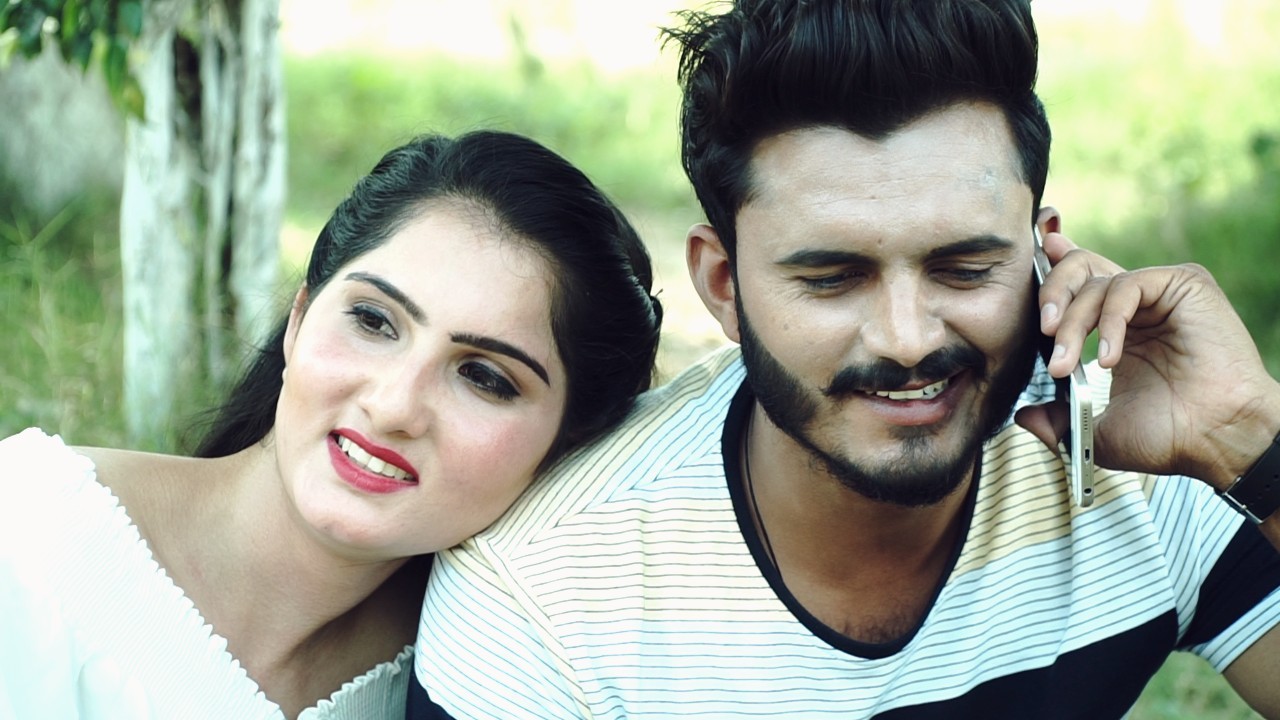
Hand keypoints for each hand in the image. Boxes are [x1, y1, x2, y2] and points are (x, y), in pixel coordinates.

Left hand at [1018, 231, 1279, 488]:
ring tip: (1067, 363)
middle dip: (1052, 295)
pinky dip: (1109, 320)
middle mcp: (1140, 306)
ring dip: (1073, 322)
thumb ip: (1058, 420)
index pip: (1082, 285)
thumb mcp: (1096, 431)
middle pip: (1082, 270)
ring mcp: (1162, 294)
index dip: (1056, 270)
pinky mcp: (1185, 286)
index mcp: (1121, 329)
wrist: (1217, 442)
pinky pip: (1129, 285)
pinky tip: (1109, 358)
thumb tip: (1022, 417)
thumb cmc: (1169, 438)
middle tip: (1043, 332)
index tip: (1036, 260)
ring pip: (1098, 281)